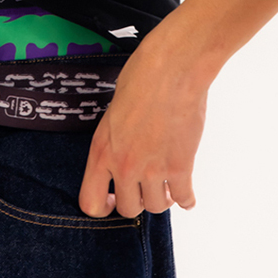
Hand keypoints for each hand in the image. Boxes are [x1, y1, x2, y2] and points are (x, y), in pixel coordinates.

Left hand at [78, 35, 206, 217]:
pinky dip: (186, 199)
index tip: (113, 201)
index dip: (102, 207)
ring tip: (166, 185)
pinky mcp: (180, 167)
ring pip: (157, 207)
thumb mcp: (113, 110)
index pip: (90, 202)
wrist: (172, 68)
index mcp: (101, 150)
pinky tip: (186, 192)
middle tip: (145, 187)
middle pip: (128, 209)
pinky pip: (184, 199)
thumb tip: (123, 151)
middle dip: (138, 199)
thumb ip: (114, 139)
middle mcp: (124, 165)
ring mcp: (153, 169)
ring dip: (162, 198)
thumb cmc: (142, 77)